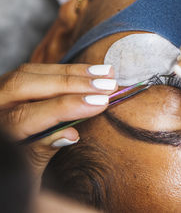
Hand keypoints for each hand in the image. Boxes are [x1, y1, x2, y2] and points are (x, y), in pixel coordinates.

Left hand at [0, 63, 116, 188]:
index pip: (26, 115)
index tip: (100, 103)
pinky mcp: (10, 85)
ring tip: (107, 73)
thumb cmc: (14, 170)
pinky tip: (89, 72)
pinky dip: (65, 71)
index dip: (66, 107)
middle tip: (108, 85)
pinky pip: (36, 72)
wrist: (4, 168)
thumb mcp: (26, 170)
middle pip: (26, 84)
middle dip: (72, 83)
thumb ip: (42, 150)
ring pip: (32, 72)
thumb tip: (71, 134)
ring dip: (74, 72)